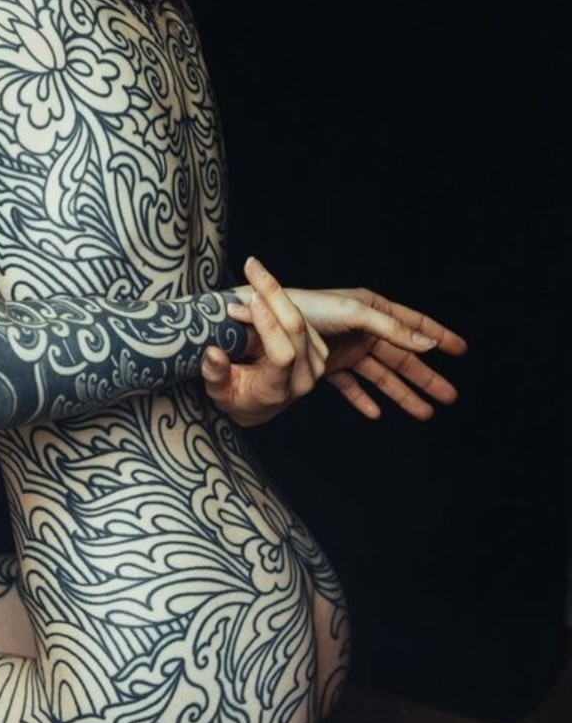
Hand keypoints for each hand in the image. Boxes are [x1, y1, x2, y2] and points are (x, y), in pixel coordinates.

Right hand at [201, 256, 329, 426]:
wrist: (259, 406)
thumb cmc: (235, 397)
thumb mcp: (219, 393)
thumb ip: (215, 375)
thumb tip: (213, 353)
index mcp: (278, 390)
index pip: (283, 354)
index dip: (268, 325)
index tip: (251, 298)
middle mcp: (303, 379)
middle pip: (296, 329)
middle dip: (273, 293)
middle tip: (252, 265)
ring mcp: (316, 365)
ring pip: (301, 319)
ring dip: (274, 294)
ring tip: (252, 275)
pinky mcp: (319, 351)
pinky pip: (303, 318)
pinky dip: (281, 302)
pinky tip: (262, 291)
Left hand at [224, 264, 467, 420]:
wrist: (259, 321)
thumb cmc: (306, 308)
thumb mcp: (354, 314)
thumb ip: (391, 328)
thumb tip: (427, 343)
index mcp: (369, 309)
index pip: (412, 323)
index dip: (437, 335)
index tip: (462, 349)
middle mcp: (360, 329)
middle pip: (401, 356)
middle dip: (426, 377)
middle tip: (451, 397)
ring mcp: (344, 349)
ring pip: (381, 375)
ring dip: (403, 394)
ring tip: (425, 414)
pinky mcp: (325, 366)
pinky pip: (351, 386)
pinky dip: (364, 399)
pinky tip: (376, 414)